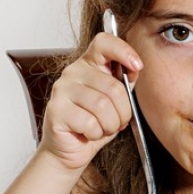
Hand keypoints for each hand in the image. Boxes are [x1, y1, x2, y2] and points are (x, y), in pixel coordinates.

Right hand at [39, 32, 143, 171]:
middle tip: (118, 121)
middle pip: (113, 86)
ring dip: (110, 124)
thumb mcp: (116, 102)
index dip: (123, 50)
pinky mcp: (56, 110)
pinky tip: (88, 133)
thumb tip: (135, 67)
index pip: (104, 43)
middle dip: (123, 111)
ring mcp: (62, 90)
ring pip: (102, 106)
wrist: (70, 150)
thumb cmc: (93, 125)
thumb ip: (124, 83)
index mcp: (89, 64)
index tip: (136, 66)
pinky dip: (96, 133)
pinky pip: (89, 122)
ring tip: (103, 128)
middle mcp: (73, 72)